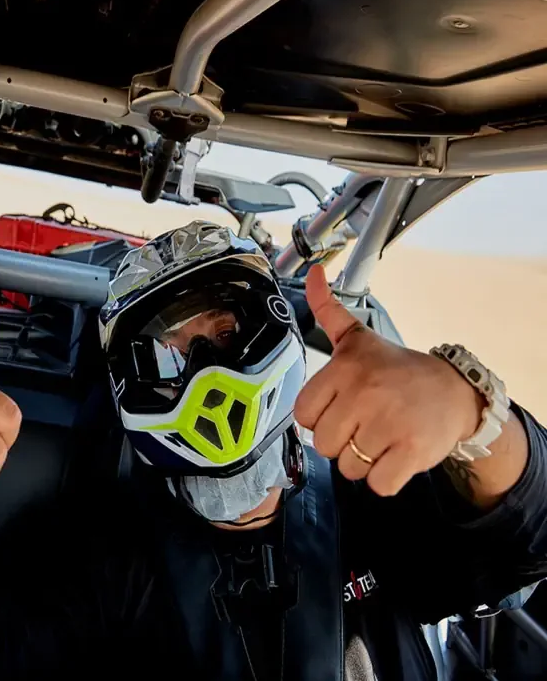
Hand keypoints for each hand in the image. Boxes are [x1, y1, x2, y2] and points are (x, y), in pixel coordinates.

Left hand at [294, 265, 483, 495]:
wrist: (455, 392)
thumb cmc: (397, 369)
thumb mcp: (358, 338)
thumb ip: (329, 310)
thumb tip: (313, 273)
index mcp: (344, 368)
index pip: (303, 414)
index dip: (319, 418)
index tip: (339, 407)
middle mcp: (364, 394)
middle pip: (324, 445)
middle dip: (341, 441)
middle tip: (364, 423)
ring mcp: (389, 424)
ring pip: (348, 467)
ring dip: (363, 461)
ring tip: (381, 436)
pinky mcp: (412, 452)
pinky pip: (377, 485)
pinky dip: (385, 478)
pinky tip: (396, 454)